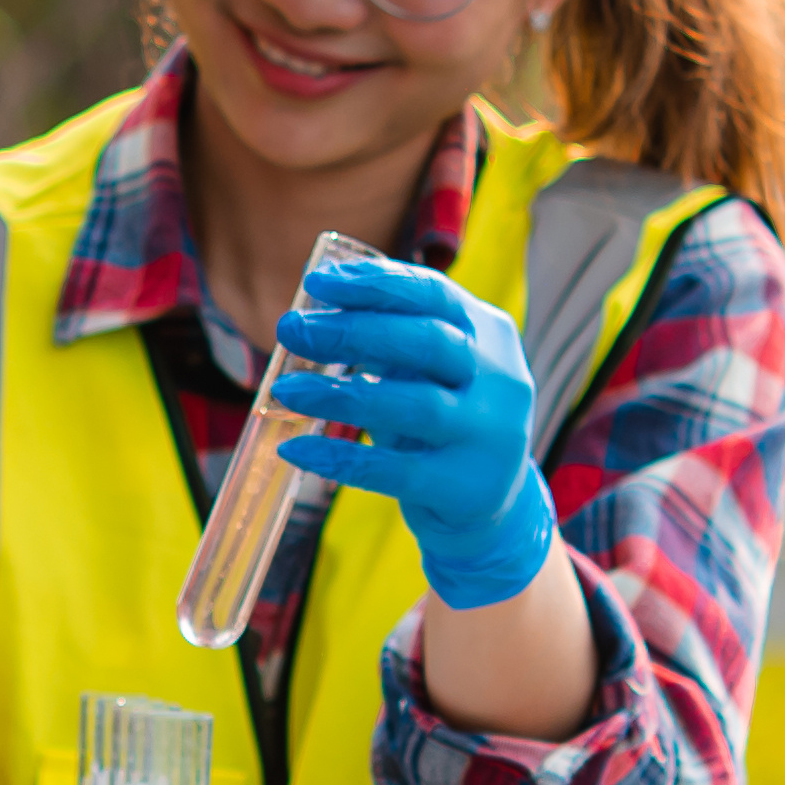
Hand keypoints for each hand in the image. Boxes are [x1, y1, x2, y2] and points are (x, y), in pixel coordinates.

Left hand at [270, 253, 553, 610]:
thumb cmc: (444, 420)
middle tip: (291, 330)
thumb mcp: (428, 370)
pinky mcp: (466, 488)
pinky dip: (340, 458)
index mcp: (489, 335)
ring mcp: (489, 435)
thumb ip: (386, 338)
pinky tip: (297, 448)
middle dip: (352, 331)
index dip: (376, 283)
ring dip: (339, 394)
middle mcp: (500, 380)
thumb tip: (310, 313)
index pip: (434, 294)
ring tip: (285, 390)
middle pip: (426, 342)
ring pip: (412, 407)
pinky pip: (394, 470)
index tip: (315, 281)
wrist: (489, 503)